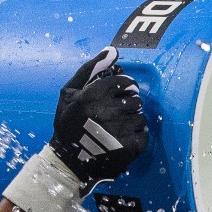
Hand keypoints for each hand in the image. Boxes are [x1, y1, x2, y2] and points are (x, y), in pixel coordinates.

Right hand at [49, 47, 148, 186]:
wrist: (67, 161)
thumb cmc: (67, 123)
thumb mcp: (69, 93)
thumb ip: (90, 69)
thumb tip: (112, 50)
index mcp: (92, 95)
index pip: (124, 82)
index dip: (125, 87)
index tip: (121, 93)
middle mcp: (106, 111)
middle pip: (136, 100)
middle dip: (129, 105)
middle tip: (119, 113)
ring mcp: (118, 131)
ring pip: (141, 118)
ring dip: (133, 122)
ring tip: (120, 128)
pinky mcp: (127, 149)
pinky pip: (144, 136)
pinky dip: (137, 138)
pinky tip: (124, 140)